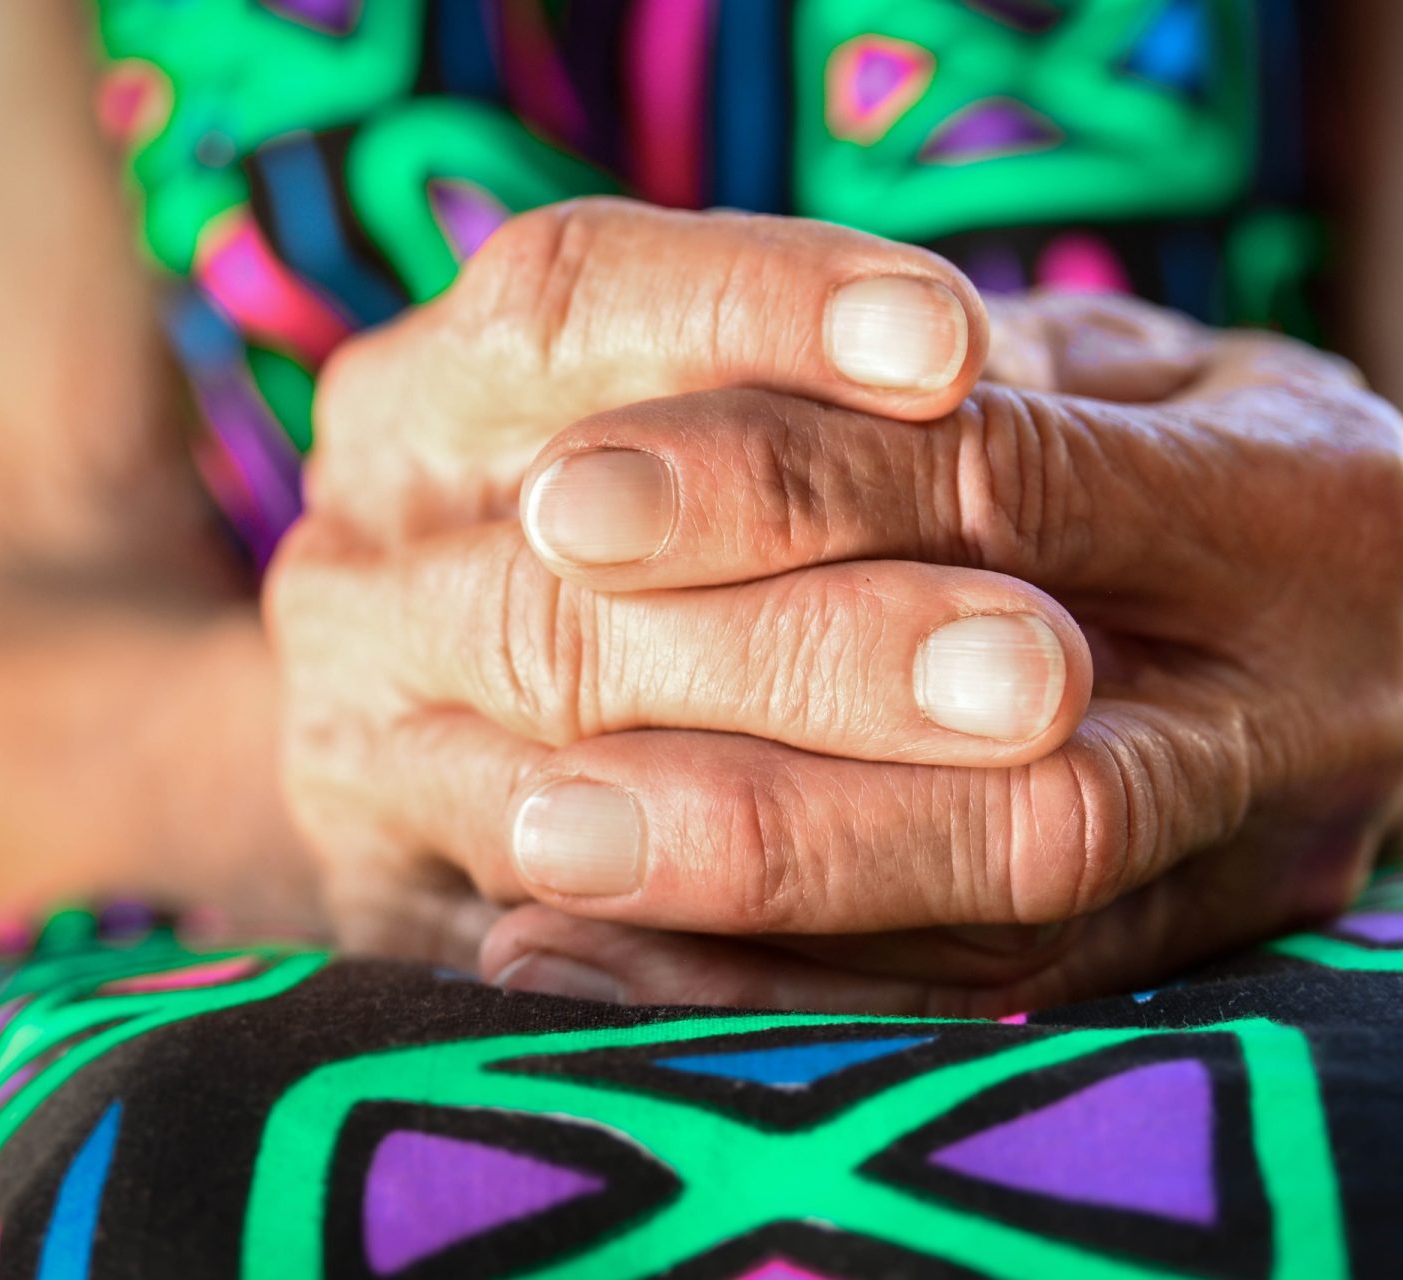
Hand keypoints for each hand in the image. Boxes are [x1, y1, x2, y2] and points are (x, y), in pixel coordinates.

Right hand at [268, 197, 995, 962]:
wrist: (442, 736)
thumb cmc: (655, 541)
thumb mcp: (708, 423)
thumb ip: (812, 405)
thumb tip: (977, 374)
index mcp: (423, 396)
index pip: (566, 302)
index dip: (758, 315)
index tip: (955, 351)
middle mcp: (363, 567)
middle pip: (572, 582)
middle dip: (818, 628)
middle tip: (1041, 663)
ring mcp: (361, 751)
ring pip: (570, 786)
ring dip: (795, 793)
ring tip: (1015, 768)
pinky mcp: (395, 914)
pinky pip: (567, 964)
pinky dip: (733, 963)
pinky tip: (914, 953)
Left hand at [463, 301, 1402, 1013]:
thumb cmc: (1214, 443)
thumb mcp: (1122, 361)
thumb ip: (946, 386)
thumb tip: (667, 427)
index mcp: (1311, 496)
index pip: (1011, 488)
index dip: (785, 494)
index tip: (566, 503)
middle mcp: (1320, 703)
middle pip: (1031, 784)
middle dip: (768, 795)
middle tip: (535, 793)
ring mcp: (1280, 857)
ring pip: (1014, 932)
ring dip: (763, 931)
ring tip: (545, 899)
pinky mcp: (1219, 955)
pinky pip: (999, 1010)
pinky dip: (798, 996)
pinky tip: (616, 972)